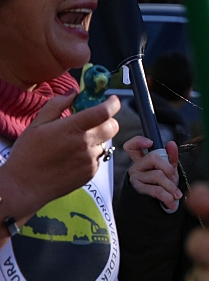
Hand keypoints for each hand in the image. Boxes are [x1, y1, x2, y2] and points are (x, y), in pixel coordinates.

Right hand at [0, 92, 119, 220]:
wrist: (24, 187)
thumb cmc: (27, 155)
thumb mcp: (36, 125)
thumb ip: (57, 105)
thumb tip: (74, 93)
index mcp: (72, 128)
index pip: (104, 112)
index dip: (113, 103)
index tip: (112, 100)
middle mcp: (85, 144)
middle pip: (113, 126)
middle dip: (108, 121)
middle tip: (94, 121)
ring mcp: (90, 160)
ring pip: (105, 142)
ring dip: (97, 139)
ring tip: (76, 143)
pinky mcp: (91, 173)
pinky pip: (99, 158)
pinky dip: (91, 154)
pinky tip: (73, 157)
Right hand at [124, 137, 182, 207]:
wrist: (156, 207)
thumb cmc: (162, 186)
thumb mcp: (168, 170)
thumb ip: (171, 157)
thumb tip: (171, 144)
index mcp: (143, 160)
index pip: (132, 147)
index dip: (138, 141)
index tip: (150, 142)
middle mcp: (136, 167)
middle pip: (153, 157)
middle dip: (168, 168)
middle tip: (175, 178)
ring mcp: (135, 178)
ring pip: (157, 175)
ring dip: (171, 186)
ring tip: (177, 194)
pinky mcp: (138, 190)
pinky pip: (155, 190)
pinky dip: (167, 196)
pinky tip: (171, 202)